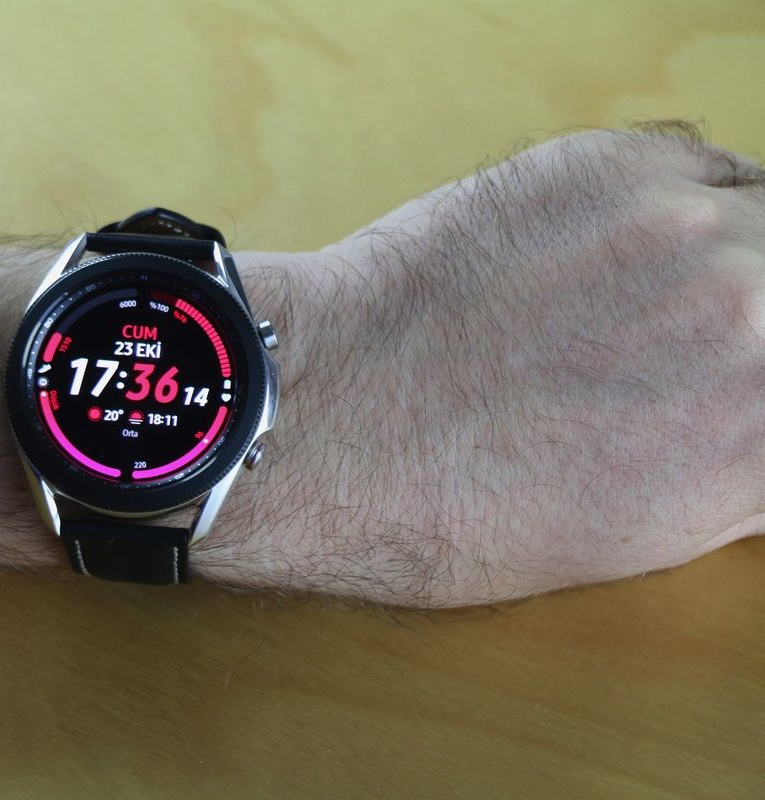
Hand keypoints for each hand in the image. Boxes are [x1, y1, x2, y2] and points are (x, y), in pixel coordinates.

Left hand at [208, 124, 764, 606]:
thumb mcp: (636, 534)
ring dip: (739, 252)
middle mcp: (754, 320)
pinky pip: (703, 167)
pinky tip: (622, 248)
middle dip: (760, 316)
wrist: (327, 423)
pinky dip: (686, 205)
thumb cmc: (449, 509)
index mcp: (763, 437)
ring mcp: (682, 230)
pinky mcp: (608, 169)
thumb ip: (743, 469)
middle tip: (710, 333)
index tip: (746, 385)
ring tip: (662, 293)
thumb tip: (761, 425)